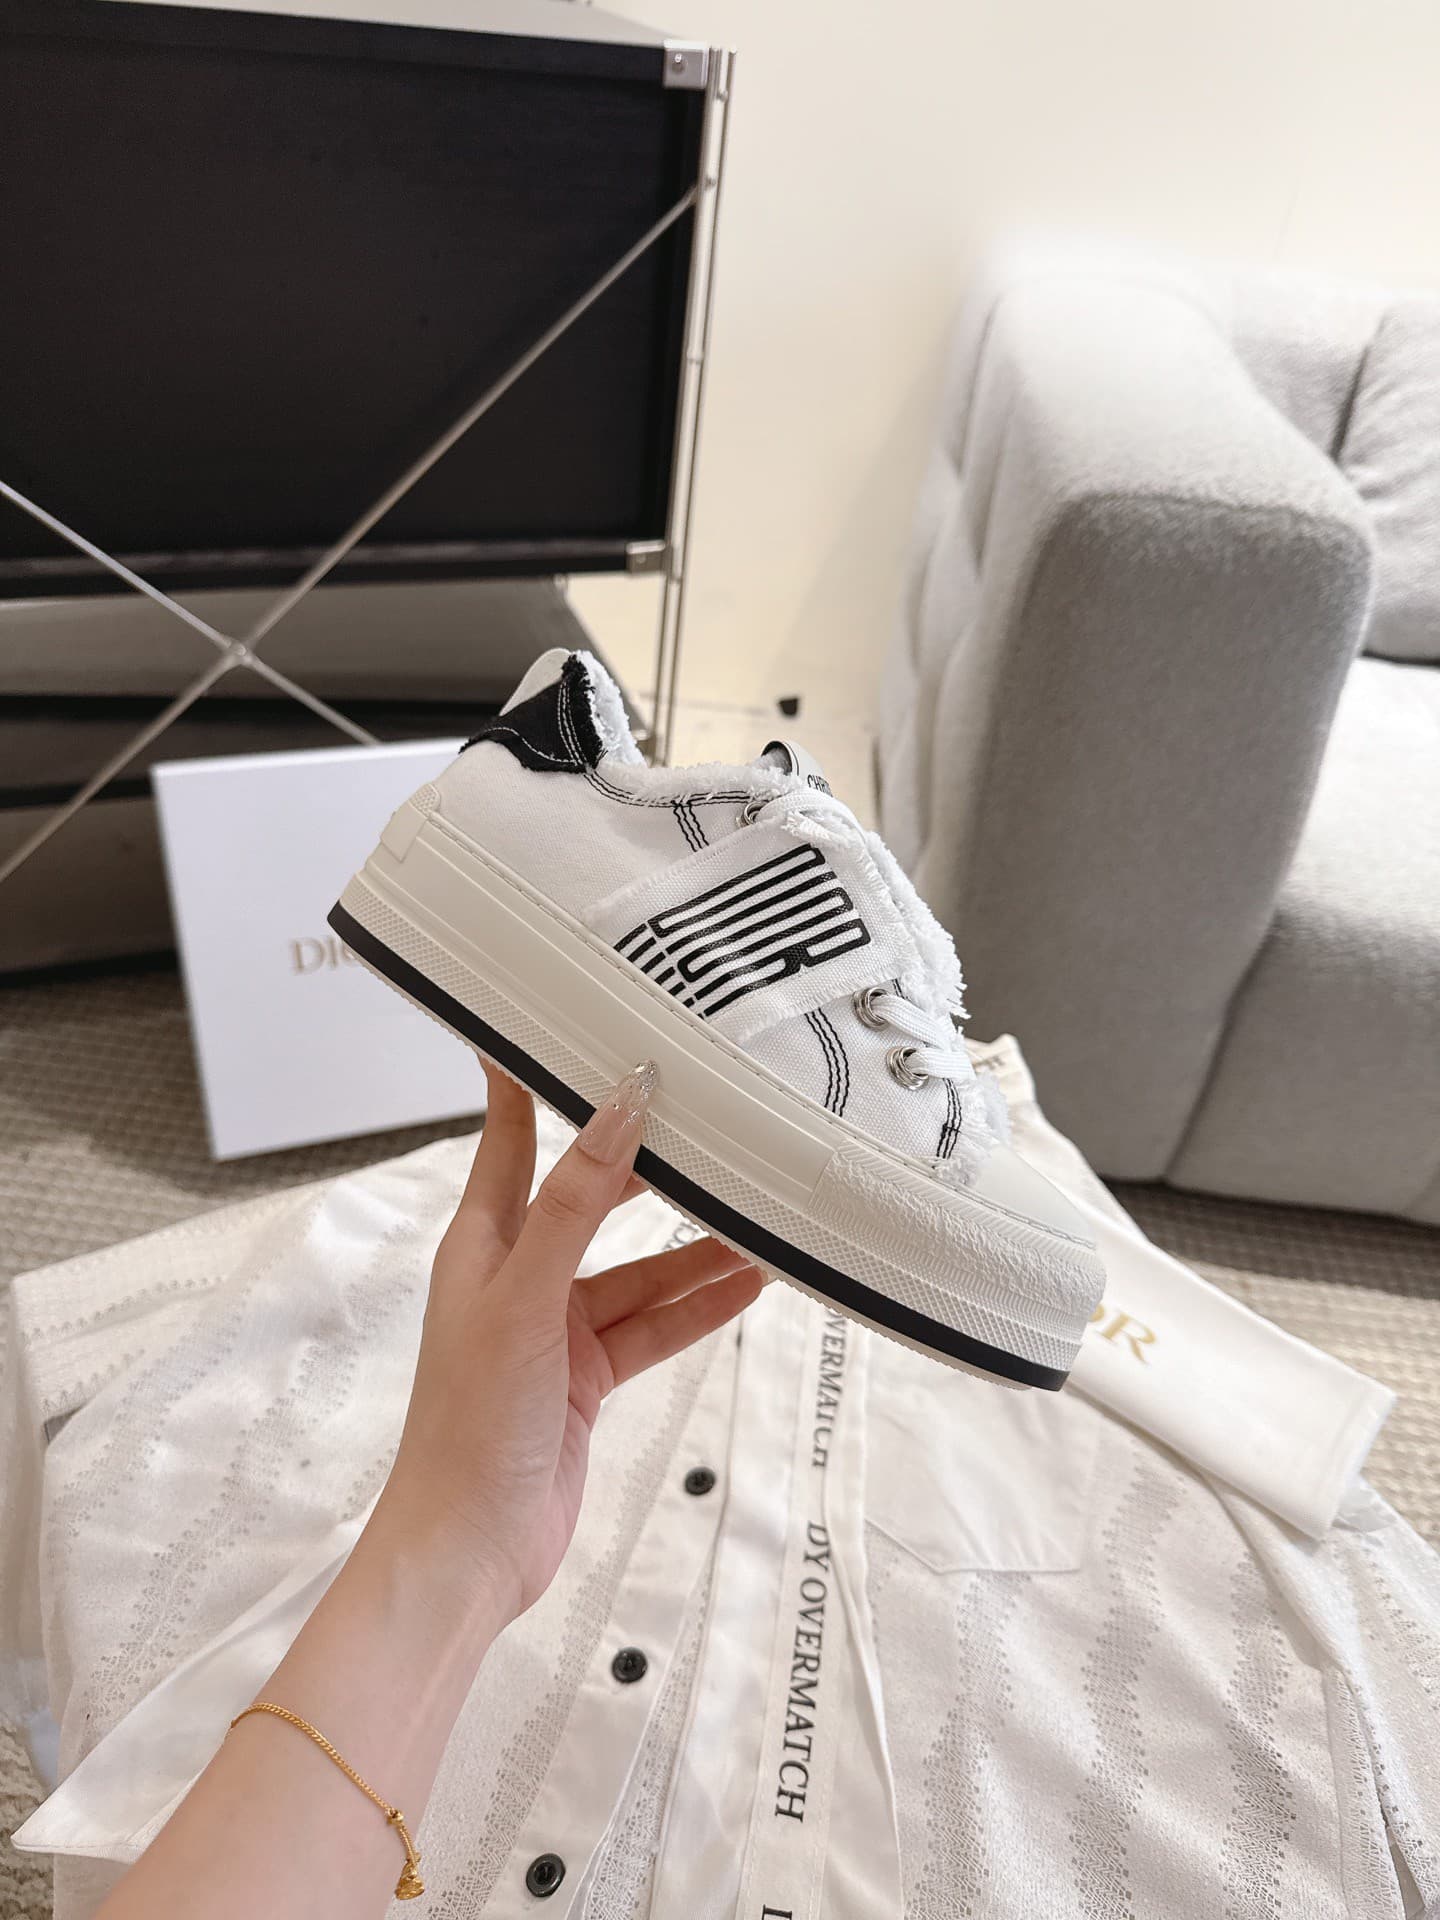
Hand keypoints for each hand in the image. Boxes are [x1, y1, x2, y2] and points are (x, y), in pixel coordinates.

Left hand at [369, 1061, 762, 1635]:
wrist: (468, 1552)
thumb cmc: (468, 1428)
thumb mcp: (526, 1298)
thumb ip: (574, 1204)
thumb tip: (617, 1113)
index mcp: (480, 1246)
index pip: (510, 1140)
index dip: (528, 1081)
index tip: (552, 1024)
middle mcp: (516, 1277)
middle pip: (589, 1199)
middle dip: (645, 1166)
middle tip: (700, 1120)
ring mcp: (552, 1330)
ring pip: (636, 1270)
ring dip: (692, 1250)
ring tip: (756, 1219)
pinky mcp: (583, 1380)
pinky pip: (651, 1328)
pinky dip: (696, 1309)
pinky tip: (746, 1287)